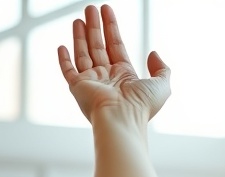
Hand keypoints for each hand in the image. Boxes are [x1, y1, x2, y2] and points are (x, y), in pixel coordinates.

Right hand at [57, 4, 169, 123]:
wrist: (122, 118)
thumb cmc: (142, 105)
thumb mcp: (162, 85)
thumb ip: (162, 69)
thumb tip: (153, 53)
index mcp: (125, 76)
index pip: (116, 46)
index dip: (112, 28)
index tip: (106, 11)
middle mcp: (107, 78)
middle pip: (99, 46)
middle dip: (95, 26)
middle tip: (91, 8)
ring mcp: (91, 82)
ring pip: (84, 53)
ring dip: (81, 36)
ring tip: (79, 18)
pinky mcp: (77, 87)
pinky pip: (68, 70)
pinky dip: (64, 59)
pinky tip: (62, 46)